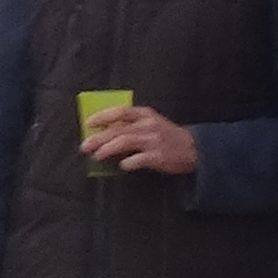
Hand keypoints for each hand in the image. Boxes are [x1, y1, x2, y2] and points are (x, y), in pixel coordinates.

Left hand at [82, 103, 198, 177]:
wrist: (192, 148)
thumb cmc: (165, 136)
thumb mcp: (150, 123)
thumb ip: (130, 126)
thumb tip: (104, 132)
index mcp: (144, 114)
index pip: (120, 112)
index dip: (102, 117)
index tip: (88, 123)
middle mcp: (148, 125)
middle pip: (118, 130)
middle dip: (99, 138)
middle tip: (84, 146)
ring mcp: (153, 140)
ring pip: (125, 142)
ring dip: (108, 149)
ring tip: (97, 155)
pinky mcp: (158, 156)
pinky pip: (140, 159)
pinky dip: (129, 162)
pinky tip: (122, 165)